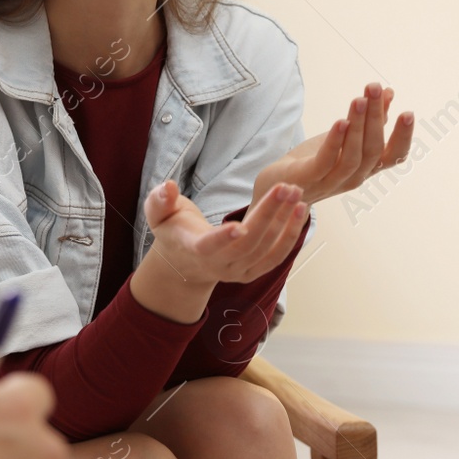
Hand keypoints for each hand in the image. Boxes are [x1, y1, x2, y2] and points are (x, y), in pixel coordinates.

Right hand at [134, 177, 309, 312]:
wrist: (185, 262)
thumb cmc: (173, 231)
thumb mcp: (158, 213)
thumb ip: (160, 200)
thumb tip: (168, 186)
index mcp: (194, 249)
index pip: (209, 247)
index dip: (223, 239)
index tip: (239, 226)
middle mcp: (219, 266)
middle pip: (248, 244)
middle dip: (268, 214)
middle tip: (285, 188)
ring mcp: (238, 272)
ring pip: (266, 249)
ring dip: (284, 221)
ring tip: (296, 194)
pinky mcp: (254, 272)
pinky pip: (276, 256)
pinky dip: (291, 235)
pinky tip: (300, 211)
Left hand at [254, 82, 413, 206]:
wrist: (278, 188)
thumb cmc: (314, 161)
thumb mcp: (344, 138)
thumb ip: (368, 120)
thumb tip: (388, 92)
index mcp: (366, 168)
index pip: (394, 156)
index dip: (403, 137)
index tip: (407, 112)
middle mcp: (354, 178)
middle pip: (374, 149)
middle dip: (376, 117)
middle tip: (375, 89)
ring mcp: (332, 181)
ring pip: (353, 156)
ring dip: (358, 126)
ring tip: (359, 99)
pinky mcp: (310, 179)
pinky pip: (326, 161)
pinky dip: (335, 141)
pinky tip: (340, 121)